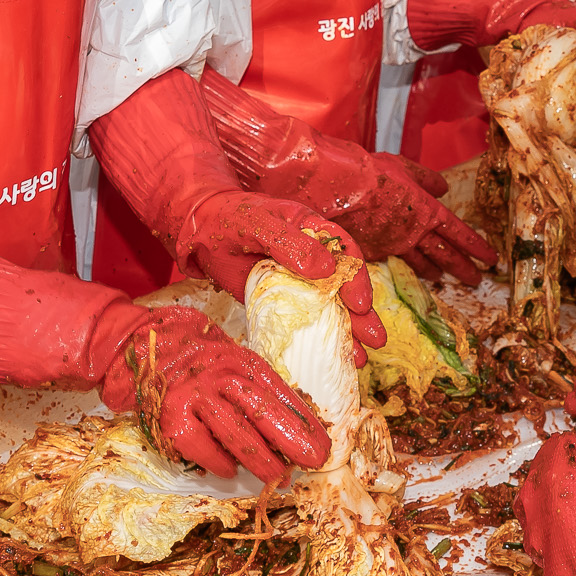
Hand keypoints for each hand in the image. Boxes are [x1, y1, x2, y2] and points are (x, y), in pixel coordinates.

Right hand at [98, 305, 329, 481]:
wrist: (140, 348)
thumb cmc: (194, 360)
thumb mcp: (230, 359)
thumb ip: (255, 386)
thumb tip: (292, 424)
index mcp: (239, 361)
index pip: (278, 393)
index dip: (302, 421)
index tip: (321, 445)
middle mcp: (218, 375)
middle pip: (261, 412)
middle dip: (290, 441)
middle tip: (311, 463)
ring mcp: (194, 397)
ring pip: (236, 434)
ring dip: (260, 460)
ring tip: (278, 477)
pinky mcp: (173, 418)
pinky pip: (203, 447)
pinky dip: (218, 462)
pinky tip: (229, 470)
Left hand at [169, 193, 387, 357]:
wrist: (198, 232)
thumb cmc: (230, 219)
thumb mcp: (258, 224)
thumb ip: (289, 243)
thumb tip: (325, 269)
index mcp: (313, 230)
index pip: (345, 254)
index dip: (357, 278)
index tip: (360, 303)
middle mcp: (312, 258)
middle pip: (345, 287)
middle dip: (362, 314)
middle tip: (376, 339)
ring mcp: (298, 282)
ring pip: (329, 307)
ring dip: (347, 331)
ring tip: (362, 356)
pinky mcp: (281, 302)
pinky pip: (303, 321)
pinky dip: (317, 339)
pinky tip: (333, 356)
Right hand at [266, 128, 496, 286]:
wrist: (339, 189)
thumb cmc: (373, 172)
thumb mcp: (405, 167)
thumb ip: (426, 179)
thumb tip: (443, 187)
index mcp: (428, 212)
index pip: (459, 233)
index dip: (476, 246)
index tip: (490, 258)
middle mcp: (414, 234)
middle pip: (445, 255)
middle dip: (463, 268)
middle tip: (476, 281)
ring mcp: (393, 246)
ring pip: (419, 263)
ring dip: (432, 271)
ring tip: (441, 278)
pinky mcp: (372, 253)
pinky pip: (391, 260)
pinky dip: (399, 263)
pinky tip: (402, 266)